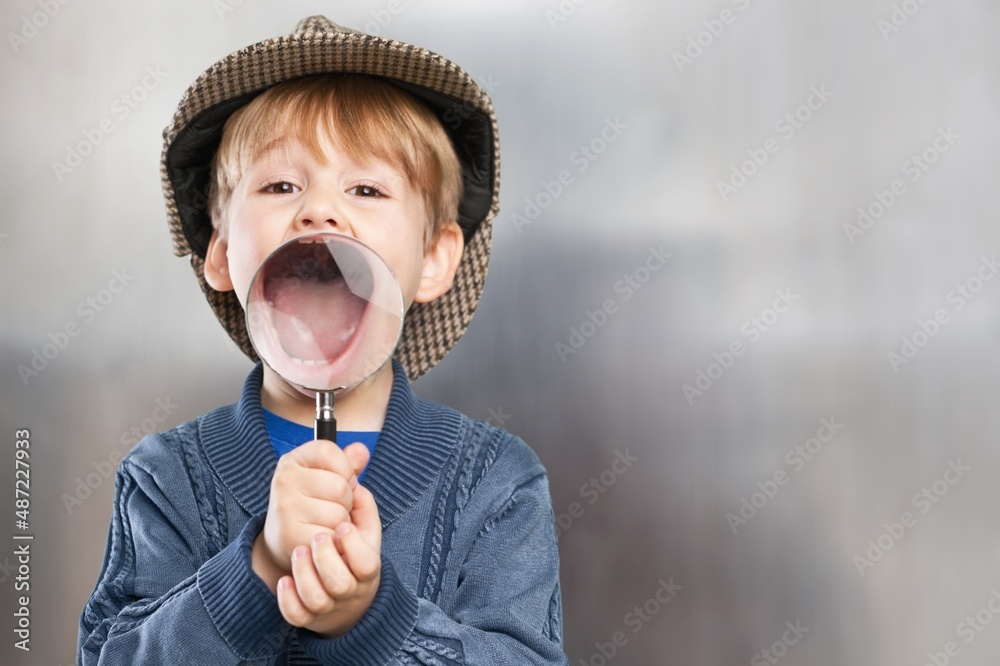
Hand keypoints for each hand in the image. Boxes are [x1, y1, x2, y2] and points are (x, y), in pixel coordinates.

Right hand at [252, 441, 369, 589]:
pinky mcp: (290, 535)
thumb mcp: (329, 477)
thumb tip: (362, 451)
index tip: (339, 480)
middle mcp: (284, 480)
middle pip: (340, 486)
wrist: (286, 540)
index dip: (345, 468)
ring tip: (326, 523)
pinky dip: (334, 541)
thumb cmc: (313, 504)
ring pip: (338, 515)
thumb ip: (348, 463)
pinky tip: (322, 537)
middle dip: (346, 500)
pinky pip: (332, 537)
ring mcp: (285, 508)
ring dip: (341, 523)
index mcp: (292, 460)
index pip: (329, 451)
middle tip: (330, 506)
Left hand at [276, 478, 382, 637]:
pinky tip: (285, 579)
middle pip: (340, 578)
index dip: (351, 538)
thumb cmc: (349, 547)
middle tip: (319, 533)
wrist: (339, 594)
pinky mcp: (306, 616)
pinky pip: (296, 614)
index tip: (342, 519)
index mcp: (368, 567)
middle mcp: (349, 589)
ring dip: (306, 571)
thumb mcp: (363, 522)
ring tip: (300, 550)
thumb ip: (360, 488)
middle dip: (326, 547)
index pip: (366, 561)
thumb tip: (357, 451)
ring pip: (316, 597)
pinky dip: (289, 598)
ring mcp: (327, 605)